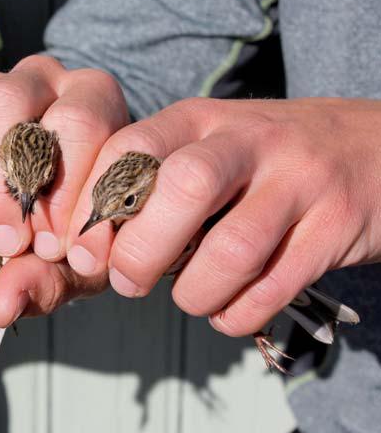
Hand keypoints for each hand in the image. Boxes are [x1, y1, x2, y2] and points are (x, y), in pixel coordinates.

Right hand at [0, 55, 128, 323]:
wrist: (34, 212)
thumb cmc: (69, 232)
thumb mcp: (72, 263)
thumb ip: (46, 281)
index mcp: (95, 100)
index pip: (79, 124)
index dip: (61, 194)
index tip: (56, 251)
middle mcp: (43, 78)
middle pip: (6, 104)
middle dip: (1, 186)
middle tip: (13, 244)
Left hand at [66, 97, 380, 336]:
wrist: (375, 145)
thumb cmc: (265, 158)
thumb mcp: (207, 145)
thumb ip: (152, 183)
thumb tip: (88, 249)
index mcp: (200, 119)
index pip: (129, 150)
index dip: (93, 206)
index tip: (81, 251)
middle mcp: (249, 141)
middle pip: (181, 189)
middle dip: (139, 250)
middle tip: (127, 282)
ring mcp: (299, 181)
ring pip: (232, 249)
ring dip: (194, 292)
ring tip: (189, 298)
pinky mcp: (336, 226)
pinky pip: (274, 286)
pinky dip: (238, 313)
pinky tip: (229, 310)